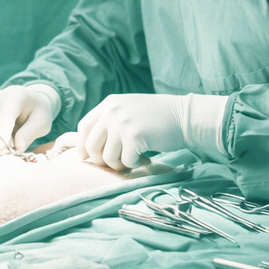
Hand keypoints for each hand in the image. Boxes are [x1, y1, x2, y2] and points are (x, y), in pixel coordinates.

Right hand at [0, 83, 59, 151]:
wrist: (30, 102)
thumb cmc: (38, 112)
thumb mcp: (42, 122)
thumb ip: (30, 134)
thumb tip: (17, 148)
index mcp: (15, 96)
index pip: (6, 118)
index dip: (3, 134)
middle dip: (8, 143)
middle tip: (22, 144)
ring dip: (3, 142)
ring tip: (17, 133)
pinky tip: (9, 133)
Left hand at [76, 93, 230, 169]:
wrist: (185, 117)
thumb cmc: (159, 118)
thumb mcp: (129, 111)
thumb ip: (111, 122)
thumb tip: (90, 150)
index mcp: (109, 103)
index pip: (84, 127)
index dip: (82, 146)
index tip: (87, 159)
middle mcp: (112, 111)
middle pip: (91, 146)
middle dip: (102, 161)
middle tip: (118, 164)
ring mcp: (122, 123)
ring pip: (108, 158)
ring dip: (121, 164)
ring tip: (136, 160)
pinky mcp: (134, 136)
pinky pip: (126, 162)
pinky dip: (136, 165)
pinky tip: (147, 159)